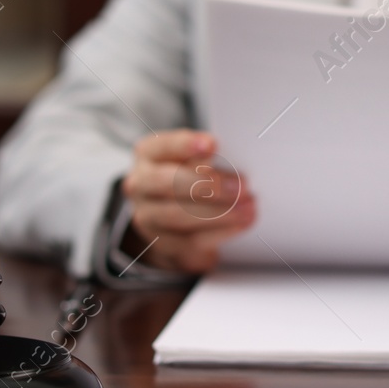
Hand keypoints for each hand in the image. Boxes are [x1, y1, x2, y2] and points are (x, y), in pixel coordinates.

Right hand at [119, 130, 255, 273]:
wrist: (170, 217)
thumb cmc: (188, 175)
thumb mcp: (192, 158)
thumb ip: (206, 157)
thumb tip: (234, 161)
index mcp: (147, 154)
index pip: (162, 146)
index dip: (186, 145)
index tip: (212, 144)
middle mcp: (140, 185)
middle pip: (169, 184)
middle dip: (209, 184)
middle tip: (242, 186)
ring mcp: (147, 217)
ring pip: (179, 216)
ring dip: (220, 212)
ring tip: (249, 207)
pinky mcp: (163, 244)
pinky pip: (191, 241)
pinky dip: (221, 232)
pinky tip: (241, 223)